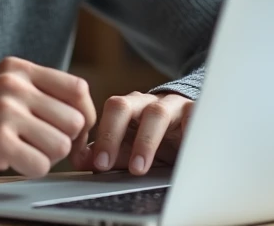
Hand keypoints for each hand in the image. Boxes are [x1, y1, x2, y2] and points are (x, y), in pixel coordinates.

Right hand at [0, 57, 97, 194]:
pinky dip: (28, 171)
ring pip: (62, 145)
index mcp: (17, 69)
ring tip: (16, 153)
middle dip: (62, 142)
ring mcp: (5, 111)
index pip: (78, 89)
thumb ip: (36, 93)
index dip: (81, 117)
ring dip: (44, 158)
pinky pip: (42, 165)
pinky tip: (3, 162)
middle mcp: (13, 84)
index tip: (67, 134)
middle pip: (76, 120)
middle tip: (35, 148)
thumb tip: (84, 113)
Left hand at [70, 92, 192, 175]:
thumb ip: (107, 153)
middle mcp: (145, 103)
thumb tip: (78, 159)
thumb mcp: (129, 148)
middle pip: (121, 106)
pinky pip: (191, 117)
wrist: (189, 126)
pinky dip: (185, 133)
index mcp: (125, 108)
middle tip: (105, 165)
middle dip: (111, 134)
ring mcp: (170, 105)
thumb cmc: (155, 137)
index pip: (105, 113)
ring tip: (138, 169)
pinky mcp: (194, 112)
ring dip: (144, 142)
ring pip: (156, 113)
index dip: (100, 136)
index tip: (97, 163)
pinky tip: (178, 152)